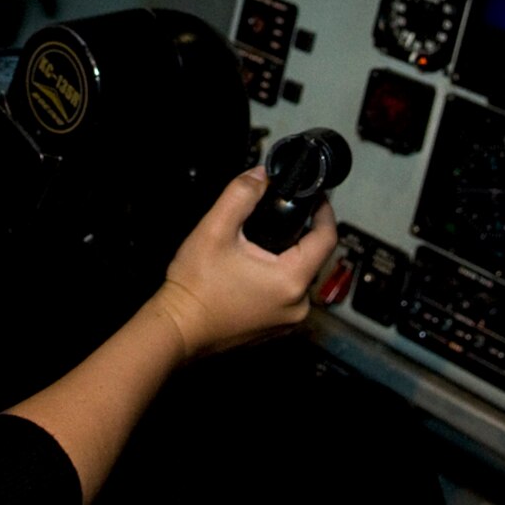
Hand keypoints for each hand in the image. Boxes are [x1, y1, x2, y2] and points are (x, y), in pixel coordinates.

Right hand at [151, 167, 338, 359]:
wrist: (177, 329)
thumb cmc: (194, 288)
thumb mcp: (214, 229)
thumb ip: (241, 194)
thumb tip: (260, 175)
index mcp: (290, 280)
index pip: (327, 239)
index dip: (324, 212)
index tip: (317, 199)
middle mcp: (297, 305)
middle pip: (313, 257)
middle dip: (299, 233)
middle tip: (277, 215)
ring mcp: (287, 320)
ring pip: (299, 276)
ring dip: (286, 257)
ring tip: (259, 242)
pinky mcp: (275, 327)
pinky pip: (287, 295)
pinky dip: (276, 278)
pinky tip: (252, 269)